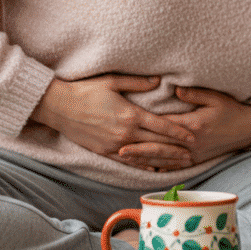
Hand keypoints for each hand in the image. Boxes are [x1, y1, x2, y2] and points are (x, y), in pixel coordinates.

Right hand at [29, 75, 195, 170]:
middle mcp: (124, 133)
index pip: (161, 126)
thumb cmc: (84, 89)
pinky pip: (128, 161)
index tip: (193, 137)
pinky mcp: (103, 151)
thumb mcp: (112, 81)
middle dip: (176, 150)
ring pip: (145, 156)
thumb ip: (138, 83)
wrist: (57, 106)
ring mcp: (114, 145)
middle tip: (193, 155)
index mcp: (130, 114)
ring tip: (178, 165)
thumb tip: (159, 81)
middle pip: (157, 144)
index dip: (179, 132)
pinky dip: (143, 165)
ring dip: (163, 161)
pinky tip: (153, 169)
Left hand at [117, 86, 250, 170]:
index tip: (130, 125)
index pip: (166, 126)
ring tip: (126, 159)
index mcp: (194, 125)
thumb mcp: (215, 97)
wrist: (249, 128)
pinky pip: (175, 167)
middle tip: (119, 149)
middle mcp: (192, 143)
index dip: (147, 127)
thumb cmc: (232, 109)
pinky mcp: (197, 161)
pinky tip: (145, 168)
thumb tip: (174, 88)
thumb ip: (194, 93)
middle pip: (161, 147)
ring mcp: (194, 155)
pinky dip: (160, 168)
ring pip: (165, 160)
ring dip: (145, 160)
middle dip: (139, 149)